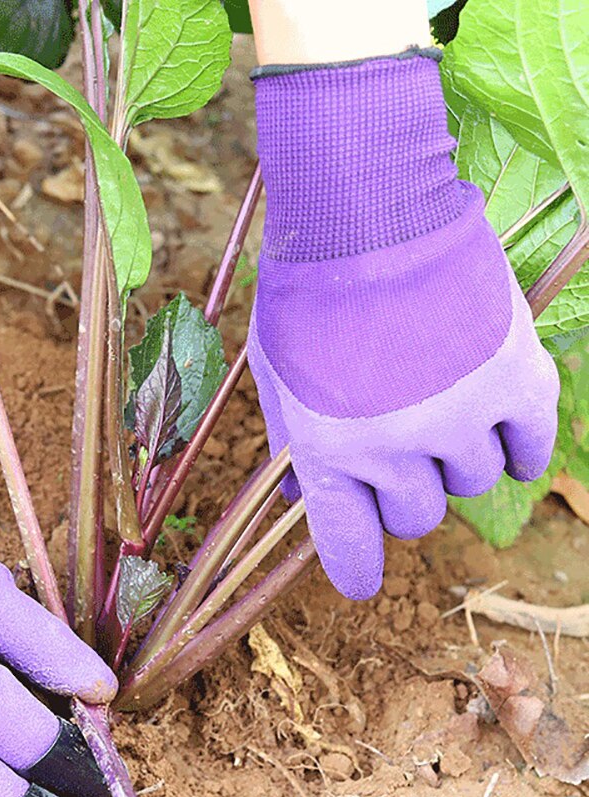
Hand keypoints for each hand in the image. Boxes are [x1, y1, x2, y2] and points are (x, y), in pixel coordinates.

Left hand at [247, 51, 558, 599]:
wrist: (365, 207)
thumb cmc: (304, 291)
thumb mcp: (274, 374)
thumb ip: (289, 442)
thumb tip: (300, 499)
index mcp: (326, 452)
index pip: (348, 547)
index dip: (355, 570)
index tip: (361, 579)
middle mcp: (393, 450)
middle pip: (416, 516)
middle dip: (402, 492)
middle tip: (396, 446)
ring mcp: (459, 417)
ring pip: (471, 482)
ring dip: (453, 457)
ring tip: (437, 404)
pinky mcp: (516, 379)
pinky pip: (532, 447)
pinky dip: (521, 448)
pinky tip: (504, 431)